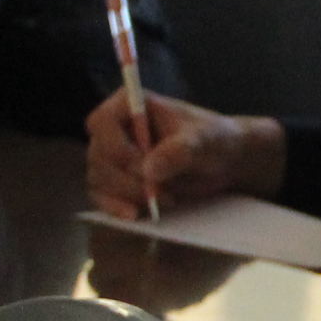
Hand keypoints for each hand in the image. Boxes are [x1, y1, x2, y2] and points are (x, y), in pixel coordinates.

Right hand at [85, 89, 285, 216]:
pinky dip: (116, 208)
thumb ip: (179, 151)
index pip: (102, 123)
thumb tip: (148, 170)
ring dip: (126, 195)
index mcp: (129, 104)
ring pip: (99, 179)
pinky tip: (136, 216)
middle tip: (157, 194)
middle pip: (98, 157)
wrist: (222, 161)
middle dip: (126, 180)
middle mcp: (114, 129)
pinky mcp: (116, 181)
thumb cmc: (213, 139)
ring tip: (164, 200)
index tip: (143, 167)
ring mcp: (112, 156)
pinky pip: (102, 196)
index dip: (116, 148)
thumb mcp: (204, 140)